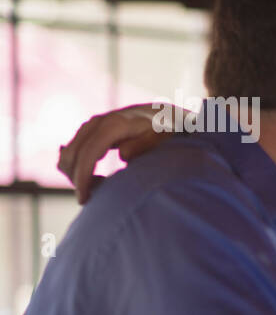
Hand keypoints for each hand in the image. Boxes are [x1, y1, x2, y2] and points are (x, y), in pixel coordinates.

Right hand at [58, 103, 191, 203]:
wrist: (165, 115)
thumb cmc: (166, 130)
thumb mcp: (162, 137)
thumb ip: (144, 145)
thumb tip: (123, 155)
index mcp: (115, 124)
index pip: (89, 152)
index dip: (83, 176)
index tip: (84, 198)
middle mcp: (99, 122)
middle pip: (74, 153)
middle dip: (76, 179)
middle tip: (90, 199)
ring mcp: (93, 125)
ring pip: (69, 152)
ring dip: (75, 173)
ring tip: (96, 189)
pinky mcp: (91, 130)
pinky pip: (74, 150)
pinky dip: (76, 166)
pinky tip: (93, 179)